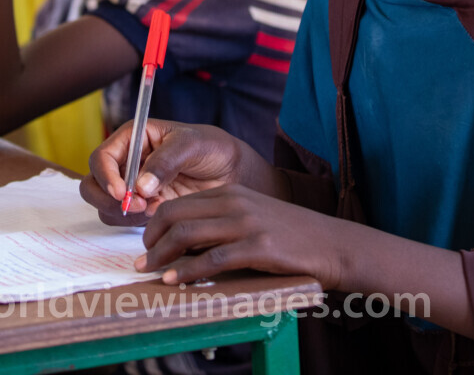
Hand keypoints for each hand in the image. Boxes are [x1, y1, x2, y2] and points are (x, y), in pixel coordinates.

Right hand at [81, 120, 247, 223]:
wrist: (233, 174)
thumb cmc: (213, 148)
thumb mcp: (192, 145)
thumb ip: (166, 161)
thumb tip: (141, 186)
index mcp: (133, 138)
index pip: (101, 157)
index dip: (106, 176)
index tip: (122, 193)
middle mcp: (127, 163)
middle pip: (93, 184)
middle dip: (108, 199)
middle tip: (137, 207)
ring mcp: (133, 187)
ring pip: (106, 206)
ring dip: (124, 213)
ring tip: (156, 208)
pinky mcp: (144, 208)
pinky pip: (125, 221)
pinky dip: (137, 223)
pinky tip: (161, 213)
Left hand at [137, 184, 345, 287]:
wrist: (331, 243)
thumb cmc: (289, 236)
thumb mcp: (251, 218)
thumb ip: (220, 224)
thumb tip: (182, 245)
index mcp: (230, 192)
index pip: (178, 203)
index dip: (154, 225)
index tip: (145, 245)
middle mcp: (234, 202)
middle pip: (175, 215)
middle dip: (151, 240)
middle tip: (142, 261)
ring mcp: (246, 223)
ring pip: (187, 234)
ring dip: (162, 256)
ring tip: (150, 272)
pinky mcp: (258, 246)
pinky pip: (211, 259)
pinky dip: (187, 271)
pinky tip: (176, 280)